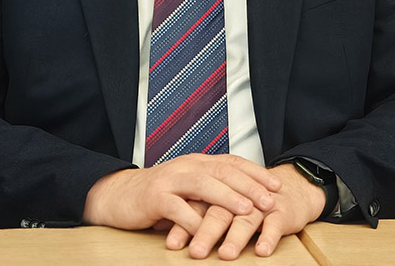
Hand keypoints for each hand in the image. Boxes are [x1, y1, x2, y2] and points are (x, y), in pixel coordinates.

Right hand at [82, 154, 278, 232]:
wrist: (118, 195)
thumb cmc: (157, 195)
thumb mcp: (188, 188)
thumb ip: (211, 191)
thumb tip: (246, 200)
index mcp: (197, 163)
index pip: (232, 162)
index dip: (256, 173)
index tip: (277, 184)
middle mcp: (186, 166)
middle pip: (223, 171)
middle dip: (249, 186)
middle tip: (270, 201)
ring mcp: (170, 180)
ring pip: (203, 185)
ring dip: (227, 198)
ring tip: (246, 211)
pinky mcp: (154, 198)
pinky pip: (177, 209)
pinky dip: (194, 221)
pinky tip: (207, 233)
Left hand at [163, 162, 326, 259]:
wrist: (291, 187)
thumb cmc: (250, 199)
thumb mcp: (222, 203)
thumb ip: (199, 214)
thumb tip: (165, 230)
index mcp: (220, 190)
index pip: (198, 205)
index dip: (185, 223)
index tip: (173, 244)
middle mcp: (238, 195)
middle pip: (219, 211)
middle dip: (207, 232)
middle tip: (196, 251)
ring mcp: (260, 203)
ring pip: (246, 217)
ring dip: (236, 237)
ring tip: (226, 254)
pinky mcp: (282, 210)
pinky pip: (275, 223)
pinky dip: (269, 236)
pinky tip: (261, 250)